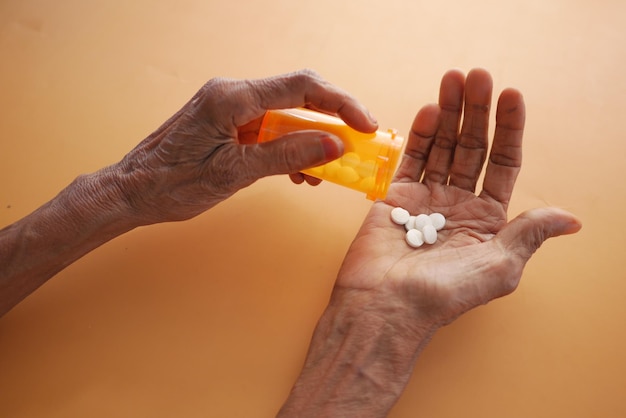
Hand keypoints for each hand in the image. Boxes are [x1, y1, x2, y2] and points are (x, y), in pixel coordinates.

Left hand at [114, 69, 376, 224]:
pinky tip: (297, 171)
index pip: (301, 87)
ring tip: (323, 172)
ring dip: (310, 140)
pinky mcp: (226, 122)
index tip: (365, 125)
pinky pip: (269, 128)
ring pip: (285, 115)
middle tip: (355, 146)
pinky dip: (288, 147)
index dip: (341, 102)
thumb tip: (334, 145)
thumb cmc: (172, 183)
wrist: (131, 192)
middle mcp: (232, 93)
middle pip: (297, 96)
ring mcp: (228, 107)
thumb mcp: (235, 173)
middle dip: (331, 120)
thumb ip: (287, 154)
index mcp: (232, 97)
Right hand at [335, 68, 581, 327]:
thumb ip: (529, 234)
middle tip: (477, 75)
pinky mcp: (395, 196)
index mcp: (487, 219)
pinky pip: (409, 159)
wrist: (386, 307)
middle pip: (471, 147)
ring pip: (440, 146)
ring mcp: (426, 197)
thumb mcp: (499, 267)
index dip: (509, 129)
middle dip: (475, 111)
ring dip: (448, 113)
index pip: (502, 164)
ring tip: (453, 80)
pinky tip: (429, 110)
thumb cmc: (444, 295)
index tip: (510, 95)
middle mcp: (458, 203)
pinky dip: (418, 134)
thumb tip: (570, 219)